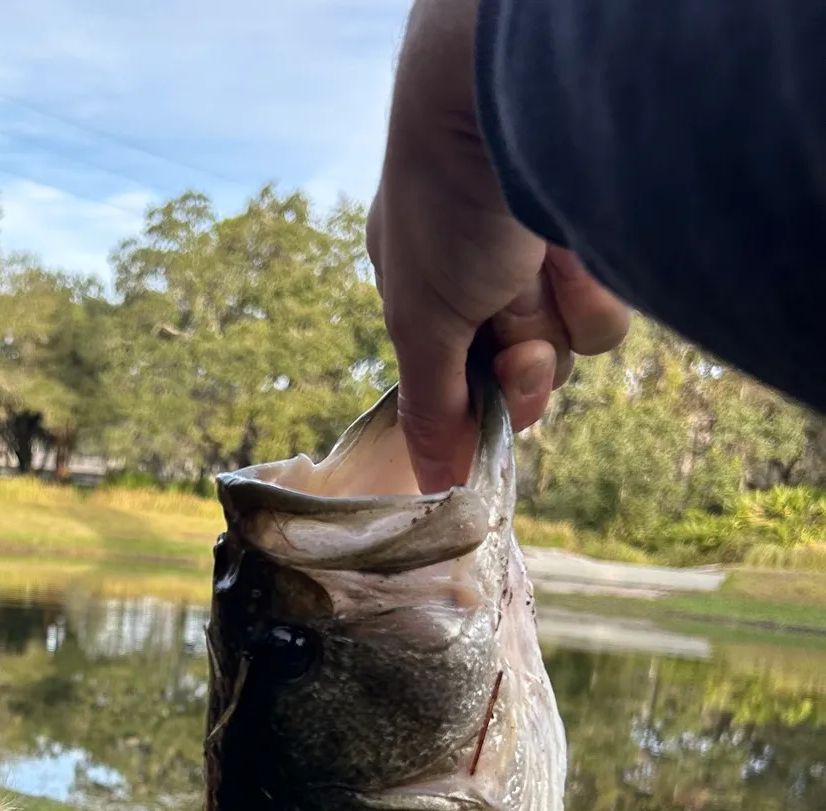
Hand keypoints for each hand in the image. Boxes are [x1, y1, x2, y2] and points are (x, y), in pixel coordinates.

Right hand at [367, 0, 630, 491]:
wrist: (501, 98)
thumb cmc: (440, 206)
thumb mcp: (421, 322)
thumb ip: (430, 409)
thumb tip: (430, 488)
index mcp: (425, 287)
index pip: (459, 373)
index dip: (480, 397)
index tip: (494, 401)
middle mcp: (486, 272)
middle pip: (523, 366)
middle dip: (525, 364)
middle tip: (521, 343)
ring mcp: (545, 252)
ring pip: (574, 340)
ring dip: (560, 321)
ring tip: (540, 268)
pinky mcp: (600, 232)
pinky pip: (613, 299)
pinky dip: (596, 284)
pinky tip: (574, 241)